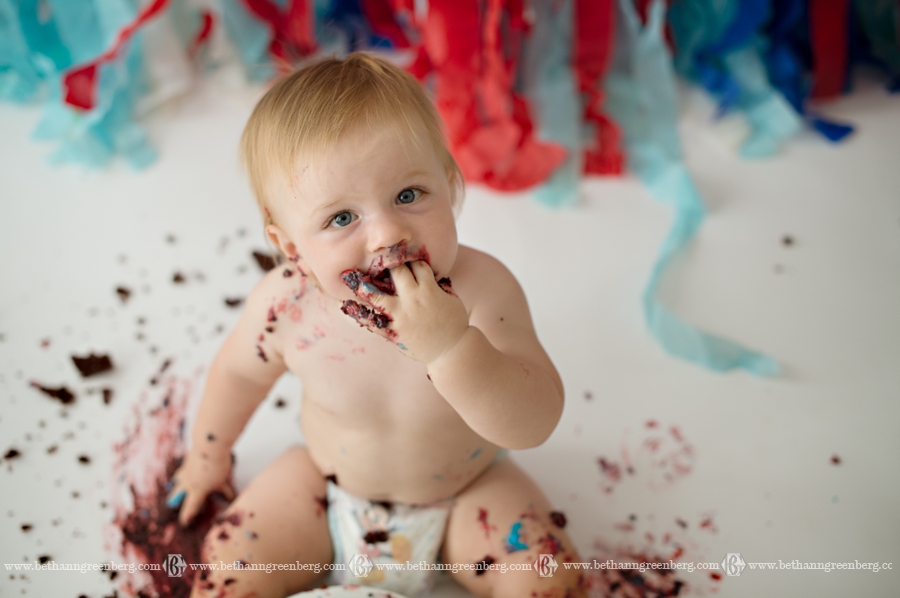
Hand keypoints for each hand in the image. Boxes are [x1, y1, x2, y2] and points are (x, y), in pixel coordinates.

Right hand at [166, 449, 234, 525]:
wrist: (209, 446)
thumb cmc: (218, 466)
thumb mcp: (225, 481)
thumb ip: (226, 491)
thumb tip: (231, 498)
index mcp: (197, 491)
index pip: (190, 507)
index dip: (187, 516)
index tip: (184, 522)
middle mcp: (188, 482)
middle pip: (177, 494)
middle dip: (174, 500)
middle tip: (171, 504)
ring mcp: (186, 470)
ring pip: (177, 480)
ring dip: (177, 484)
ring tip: (176, 483)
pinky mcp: (187, 460)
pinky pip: (184, 468)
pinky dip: (184, 470)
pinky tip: (188, 466)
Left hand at [340, 261, 468, 364]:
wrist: (452, 350)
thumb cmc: (455, 323)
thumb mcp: (453, 299)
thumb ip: (440, 284)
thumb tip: (433, 272)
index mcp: (430, 290)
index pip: (417, 265)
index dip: (410, 258)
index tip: (402, 255)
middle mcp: (413, 300)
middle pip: (396, 273)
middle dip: (388, 264)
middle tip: (377, 259)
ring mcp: (402, 316)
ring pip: (377, 297)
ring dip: (363, 286)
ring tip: (348, 277)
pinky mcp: (394, 332)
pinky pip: (373, 323)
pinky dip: (359, 315)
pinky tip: (347, 306)